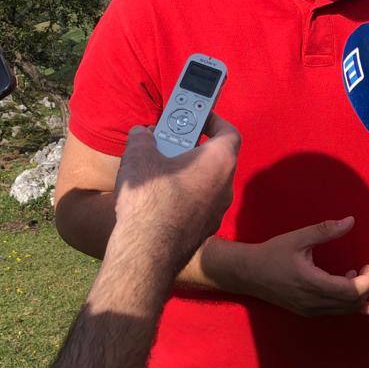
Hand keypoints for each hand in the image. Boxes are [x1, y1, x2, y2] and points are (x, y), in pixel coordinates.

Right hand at [113, 114, 239, 266]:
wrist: (147, 252)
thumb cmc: (149, 200)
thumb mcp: (139, 155)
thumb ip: (143, 138)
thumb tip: (142, 134)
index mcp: (219, 162)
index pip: (229, 132)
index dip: (214, 120)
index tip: (197, 115)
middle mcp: (225, 186)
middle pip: (215, 156)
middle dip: (191, 145)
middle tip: (168, 139)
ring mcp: (217, 211)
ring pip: (205, 182)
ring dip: (185, 171)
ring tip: (158, 167)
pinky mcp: (203, 230)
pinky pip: (197, 203)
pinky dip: (183, 194)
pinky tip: (157, 197)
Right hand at [240, 216, 368, 316]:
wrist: (248, 273)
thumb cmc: (272, 253)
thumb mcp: (298, 238)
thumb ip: (325, 230)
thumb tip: (351, 220)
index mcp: (312, 284)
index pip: (352, 291)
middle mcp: (314, 302)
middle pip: (353, 303)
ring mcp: (310, 310)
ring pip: (345, 309)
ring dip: (358, 293)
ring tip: (363, 271)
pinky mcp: (307, 311)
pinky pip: (335, 309)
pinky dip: (346, 297)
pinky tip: (345, 279)